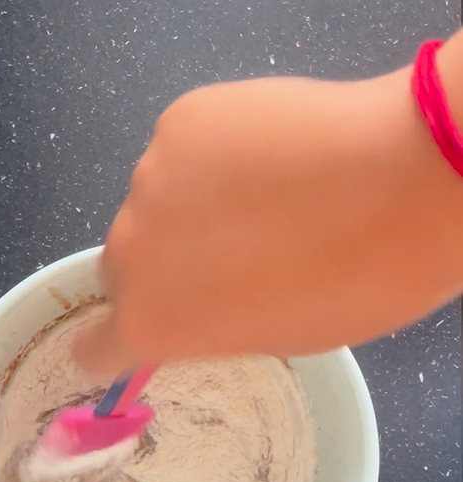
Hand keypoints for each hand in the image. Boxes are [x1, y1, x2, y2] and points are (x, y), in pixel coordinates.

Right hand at [76, 63, 462, 374]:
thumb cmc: (351, 285)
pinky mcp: (180, 121)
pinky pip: (182, 150)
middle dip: (163, 267)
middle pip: (123, 268)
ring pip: (154, 204)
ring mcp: (149, 179)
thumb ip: (208, 326)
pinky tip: (264, 156)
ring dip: (187, 206)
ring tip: (258, 197)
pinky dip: (211, 156)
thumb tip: (195, 303)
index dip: (112, 344)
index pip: (94, 347)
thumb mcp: (272, 336)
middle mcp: (130, 254)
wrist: (401, 183)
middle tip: (226, 255)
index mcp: (151, 323)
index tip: (131, 336)